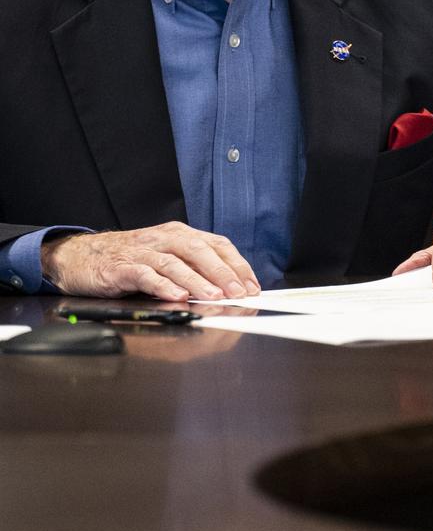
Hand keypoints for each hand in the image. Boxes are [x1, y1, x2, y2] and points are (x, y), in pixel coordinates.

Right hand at [41, 222, 260, 301]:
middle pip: (200, 251)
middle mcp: (164, 238)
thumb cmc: (130, 259)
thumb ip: (194, 268)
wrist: (82, 256)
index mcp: (180, 234)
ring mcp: (143, 252)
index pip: (217, 245)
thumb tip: (229, 289)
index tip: (252, 285)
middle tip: (239, 293)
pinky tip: (177, 296)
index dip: (237, 265)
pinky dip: (163, 286)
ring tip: (214, 296)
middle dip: (223, 273)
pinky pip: (146, 275)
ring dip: (197, 280)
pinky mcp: (122, 267)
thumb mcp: (166, 257)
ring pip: (175, 263)